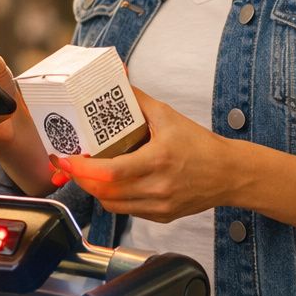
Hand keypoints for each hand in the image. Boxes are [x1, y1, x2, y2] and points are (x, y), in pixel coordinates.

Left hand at [56, 87, 233, 221]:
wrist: (229, 173)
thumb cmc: (201, 145)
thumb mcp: (168, 116)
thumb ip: (137, 99)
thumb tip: (116, 79)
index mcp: (158, 160)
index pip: (110, 172)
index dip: (82, 169)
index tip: (66, 159)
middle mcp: (158, 187)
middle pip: (104, 192)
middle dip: (81, 178)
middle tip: (70, 164)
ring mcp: (159, 205)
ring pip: (112, 205)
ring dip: (95, 189)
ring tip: (88, 173)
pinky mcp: (161, 216)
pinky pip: (127, 210)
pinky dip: (113, 198)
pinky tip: (112, 183)